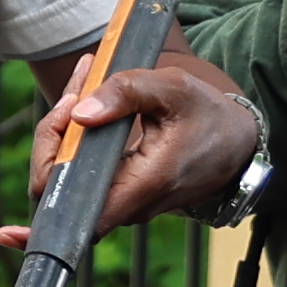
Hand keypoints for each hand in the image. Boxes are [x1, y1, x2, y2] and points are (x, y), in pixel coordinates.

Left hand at [58, 55, 258, 231]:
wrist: (236, 142)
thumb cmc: (207, 115)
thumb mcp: (173, 89)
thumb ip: (126, 93)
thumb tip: (79, 114)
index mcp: (144, 186)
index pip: (74, 206)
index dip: (51, 171)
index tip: (62, 120)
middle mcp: (130, 205)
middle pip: (62, 187)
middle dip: (55, 135)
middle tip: (75, 90)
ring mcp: (125, 203)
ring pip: (70, 176)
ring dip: (66, 130)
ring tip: (85, 81)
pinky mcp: (122, 194)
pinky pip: (85, 171)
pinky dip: (78, 136)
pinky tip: (85, 100)